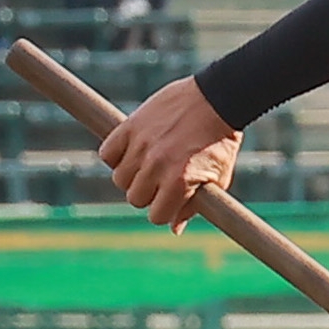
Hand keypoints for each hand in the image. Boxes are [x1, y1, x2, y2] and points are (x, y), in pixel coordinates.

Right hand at [101, 74, 240, 226]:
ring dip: (131, 176)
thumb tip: (174, 228)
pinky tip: (131, 152)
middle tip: (161, 179)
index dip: (164, 210)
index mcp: (178, 182)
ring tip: (147, 164)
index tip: (171, 200)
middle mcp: (156, 166)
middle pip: (135, 198)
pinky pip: (108, 153)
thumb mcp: (217, 178)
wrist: (218, 99)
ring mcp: (141, 145)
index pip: (156, 216)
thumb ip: (194, 205)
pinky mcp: (131, 126)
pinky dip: (115, 155)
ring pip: (120, 179)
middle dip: (148, 194)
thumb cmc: (221, 141)